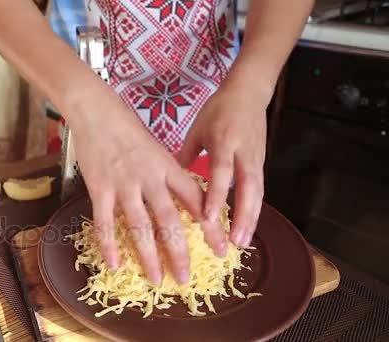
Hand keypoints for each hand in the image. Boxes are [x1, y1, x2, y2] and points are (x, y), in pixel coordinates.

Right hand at [69, 87, 206, 284]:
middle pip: (170, 222)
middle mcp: (150, 179)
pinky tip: (116, 264)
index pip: (196, 202)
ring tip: (156, 279)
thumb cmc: (127, 127)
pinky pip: (105, 223)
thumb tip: (183, 198)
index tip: (221, 250)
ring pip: (140, 228)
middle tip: (185, 278)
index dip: (210, 228)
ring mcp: (124, 185)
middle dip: (179, 253)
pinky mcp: (100, 189)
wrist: (96, 111)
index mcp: (168, 168)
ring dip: (149, 257)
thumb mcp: (157, 148)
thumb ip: (169, 174)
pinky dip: (110, 245)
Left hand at [178, 82, 267, 248]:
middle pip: (248, 188)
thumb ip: (186, 155)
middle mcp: (243, 153)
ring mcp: (256, 158)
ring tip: (242, 243)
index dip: (216, 196)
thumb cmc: (218, 110)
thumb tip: (169, 184)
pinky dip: (254, 210)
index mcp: (224, 141)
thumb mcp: (197, 129)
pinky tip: (246, 228)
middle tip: (234, 242)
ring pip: (257, 193)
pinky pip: (259, 190)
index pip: (221, 172)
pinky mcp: (262, 163)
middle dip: (242, 216)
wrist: (248, 93)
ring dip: (251, 219)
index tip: (208, 219)